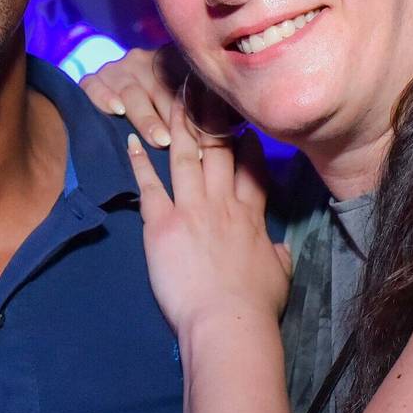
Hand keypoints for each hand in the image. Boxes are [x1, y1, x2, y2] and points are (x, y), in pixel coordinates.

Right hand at [80, 47, 240, 150]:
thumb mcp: (191, 102)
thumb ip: (212, 109)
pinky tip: (115, 110)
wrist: (120, 88)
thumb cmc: (168, 105)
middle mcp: (142, 60)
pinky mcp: (94, 80)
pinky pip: (94, 86)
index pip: (184, 87)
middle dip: (176, 121)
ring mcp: (117, 69)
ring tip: (160, 139)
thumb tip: (245, 124)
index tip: (211, 141)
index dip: (197, 114)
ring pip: (132, 92)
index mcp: (170, 61)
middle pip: (160, 90)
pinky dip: (104, 96)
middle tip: (193, 146)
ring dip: (147, 117)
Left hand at [126, 106, 291, 336]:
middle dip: (212, 117)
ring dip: (178, 125)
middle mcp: (223, 204)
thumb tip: (280, 248)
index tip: (242, 124)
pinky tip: (132, 141)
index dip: (246, 145)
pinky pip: (150, 186)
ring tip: (172, 98)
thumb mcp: (280, 276)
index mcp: (251, 217)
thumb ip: (278, 255)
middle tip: (206, 90)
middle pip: (218, 150)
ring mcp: (192, 210)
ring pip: (185, 157)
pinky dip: (139, 163)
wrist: (228, 322)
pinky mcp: (163, 224)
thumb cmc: (256, 306)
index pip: (251, 170)